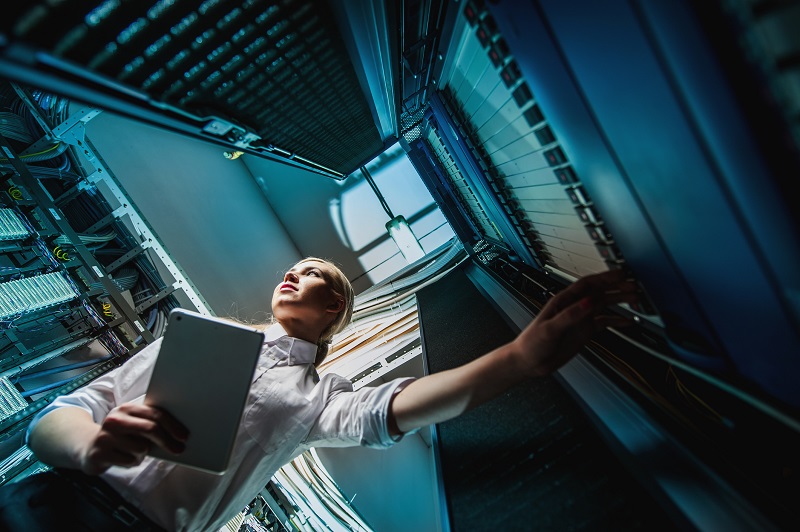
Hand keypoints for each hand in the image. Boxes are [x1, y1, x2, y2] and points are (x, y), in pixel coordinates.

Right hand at [80, 403, 188, 474]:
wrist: (88, 448)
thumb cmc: (120, 436)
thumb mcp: (133, 425)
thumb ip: (150, 424)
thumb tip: (178, 434)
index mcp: (126, 408)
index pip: (155, 414)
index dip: (173, 425)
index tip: (184, 436)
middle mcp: (115, 419)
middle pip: (150, 429)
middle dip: (168, 440)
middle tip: (179, 449)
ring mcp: (106, 436)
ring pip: (141, 448)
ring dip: (143, 454)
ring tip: (134, 451)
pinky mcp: (100, 453)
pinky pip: (130, 460)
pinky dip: (133, 462)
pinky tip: (124, 458)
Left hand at [512, 269, 638, 375]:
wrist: (529, 361)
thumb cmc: (532, 343)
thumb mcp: (550, 328)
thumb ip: (570, 315)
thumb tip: (588, 302)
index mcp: (563, 301)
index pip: (587, 285)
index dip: (604, 278)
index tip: (620, 275)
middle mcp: (574, 307)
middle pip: (599, 292)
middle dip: (617, 287)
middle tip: (634, 286)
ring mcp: (580, 319)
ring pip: (603, 305)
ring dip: (619, 301)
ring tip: (635, 299)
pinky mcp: (584, 331)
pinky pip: (603, 322)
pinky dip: (616, 321)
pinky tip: (627, 321)